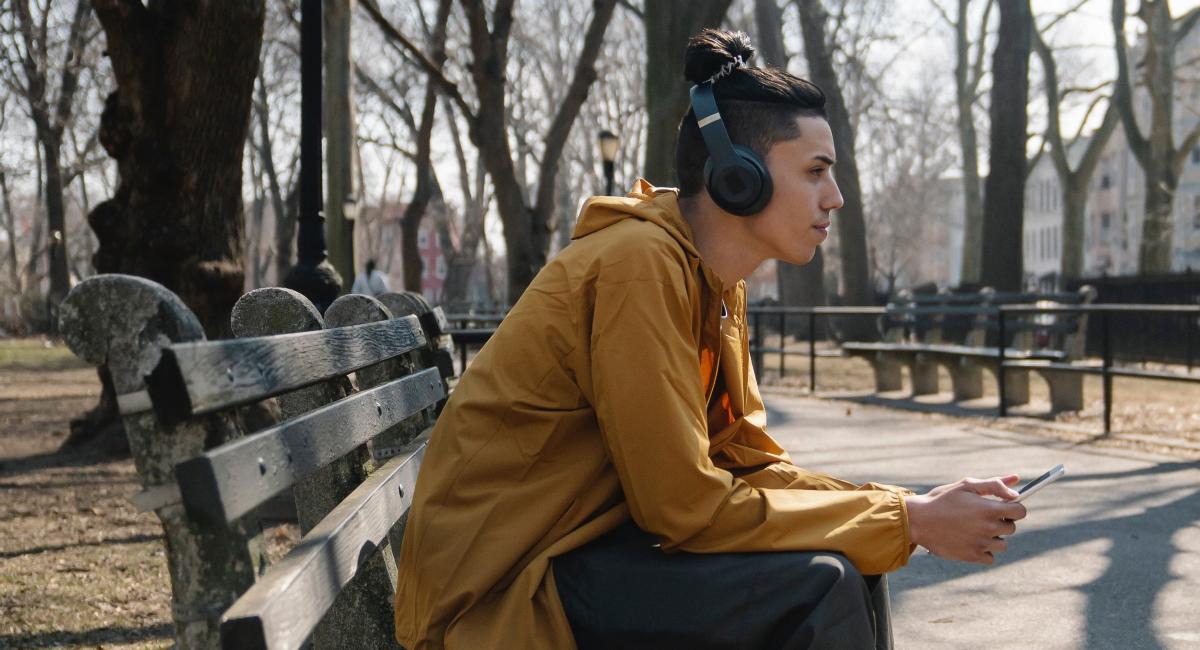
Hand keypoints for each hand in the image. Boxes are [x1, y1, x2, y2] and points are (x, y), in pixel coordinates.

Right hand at [905, 475, 1026, 564]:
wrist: (917, 520)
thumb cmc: (941, 499)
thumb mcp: (966, 485)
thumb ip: (995, 484)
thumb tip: (1017, 489)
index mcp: (989, 508)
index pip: (1020, 511)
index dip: (1014, 508)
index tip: (1004, 507)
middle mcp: (988, 527)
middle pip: (1011, 528)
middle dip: (1001, 521)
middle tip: (981, 516)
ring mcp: (981, 544)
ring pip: (1002, 544)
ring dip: (993, 537)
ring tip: (974, 529)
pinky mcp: (972, 556)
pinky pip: (990, 557)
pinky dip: (983, 550)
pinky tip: (970, 540)